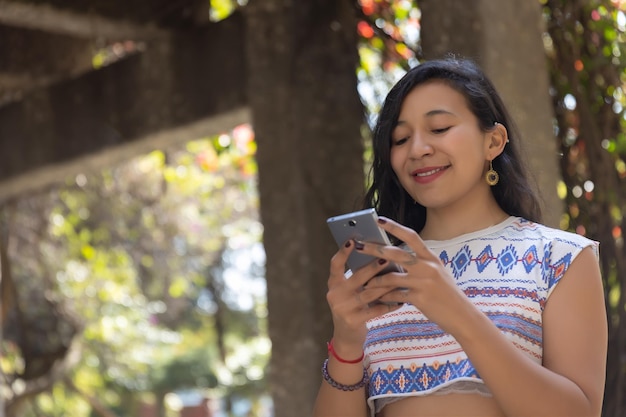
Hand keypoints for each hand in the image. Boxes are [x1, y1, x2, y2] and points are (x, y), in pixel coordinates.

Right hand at [326, 239, 402, 353]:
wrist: (346, 337)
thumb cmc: (352, 307)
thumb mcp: (348, 291)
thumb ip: (357, 277)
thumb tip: (378, 255)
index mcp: (333, 284)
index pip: (335, 264)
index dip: (342, 252)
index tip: (353, 240)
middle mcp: (335, 295)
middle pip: (356, 277)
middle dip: (373, 267)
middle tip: (387, 258)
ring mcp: (343, 308)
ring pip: (369, 293)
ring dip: (386, 285)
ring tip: (400, 278)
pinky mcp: (353, 321)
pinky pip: (376, 310)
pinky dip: (390, 304)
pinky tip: (401, 300)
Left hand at [354, 217, 472, 334]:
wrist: (461, 315)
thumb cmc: (446, 294)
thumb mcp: (437, 273)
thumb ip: (419, 265)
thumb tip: (395, 260)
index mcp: (431, 257)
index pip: (411, 236)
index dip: (394, 227)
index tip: (379, 220)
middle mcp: (427, 266)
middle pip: (395, 253)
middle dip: (374, 249)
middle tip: (358, 246)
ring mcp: (423, 281)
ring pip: (391, 277)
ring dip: (375, 281)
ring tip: (364, 283)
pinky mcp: (420, 298)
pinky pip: (395, 295)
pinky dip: (384, 297)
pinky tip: (377, 299)